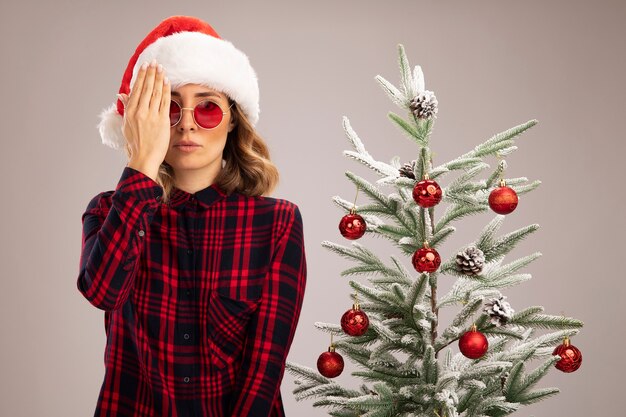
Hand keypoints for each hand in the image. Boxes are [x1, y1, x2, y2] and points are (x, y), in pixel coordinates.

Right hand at [118, 59, 170, 180]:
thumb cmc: (136, 143)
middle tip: (154, 62)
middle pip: (146, 88)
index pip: (136, 89)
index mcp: (130, 112)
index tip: (145, 67)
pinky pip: (164, 101)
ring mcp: (151, 115)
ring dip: (158, 78)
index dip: (141, 77)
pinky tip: (167, 81)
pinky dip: (165, 90)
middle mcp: (140, 111)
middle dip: (150, 73)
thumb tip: (122, 94)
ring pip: (155, 92)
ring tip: (161, 68)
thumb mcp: (126, 124)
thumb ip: (126, 107)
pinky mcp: (161, 120)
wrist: (144, 157)